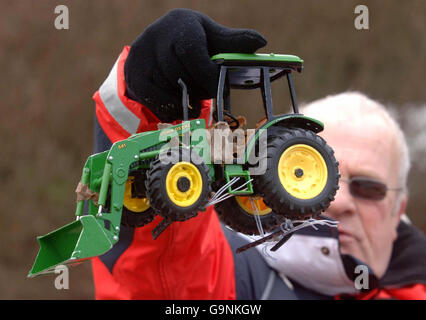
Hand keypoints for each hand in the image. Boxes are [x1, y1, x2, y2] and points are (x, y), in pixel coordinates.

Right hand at [124, 8, 266, 121]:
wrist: (157, 44)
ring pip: (168, 90)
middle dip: (198, 89)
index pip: (192, 52)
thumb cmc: (191, 40)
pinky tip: (179, 103)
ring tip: (194, 97)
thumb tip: (261, 42)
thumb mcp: (212, 37)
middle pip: (180, 75)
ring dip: (185, 100)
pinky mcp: (134, 75)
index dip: (207, 75)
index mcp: (180, 24)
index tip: (220, 90)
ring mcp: (141, 56)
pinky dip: (171, 107)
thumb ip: (234, 42)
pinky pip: (155, 100)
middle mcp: (156, 37)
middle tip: (208, 94)